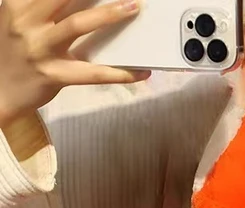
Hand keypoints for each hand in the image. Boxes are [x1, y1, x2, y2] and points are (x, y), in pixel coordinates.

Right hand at [0, 0, 148, 127]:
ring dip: (108, 14)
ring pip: (77, 24)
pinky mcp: (54, 75)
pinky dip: (121, 74)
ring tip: (132, 8)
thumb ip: (42, 7)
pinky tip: (141, 72)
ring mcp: (41, 49)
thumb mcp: (19, 20)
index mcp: (18, 4)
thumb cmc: (15, 51)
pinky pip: (93, 73)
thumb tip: (84, 3)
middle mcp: (27, 22)